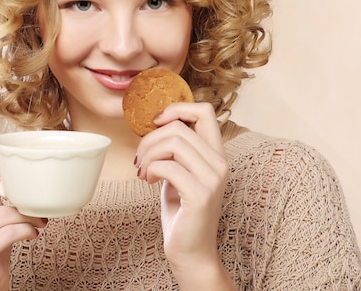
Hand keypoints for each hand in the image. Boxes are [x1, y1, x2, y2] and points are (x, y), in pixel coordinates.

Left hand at [134, 102, 229, 273]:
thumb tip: (157, 125)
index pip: (205, 110)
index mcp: (216, 154)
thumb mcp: (181, 173)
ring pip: (173, 142)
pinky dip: (151, 170)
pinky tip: (147, 181)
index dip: (177, 108)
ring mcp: (213, 178)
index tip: (156, 123)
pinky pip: (168, 166)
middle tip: (140, 159)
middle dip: (150, 139)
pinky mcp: (200, 194)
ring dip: (148, 154)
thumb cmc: (182, 212)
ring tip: (142, 171)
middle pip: (179, 127)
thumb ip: (177, 151)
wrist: (191, 251)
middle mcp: (220, 162)